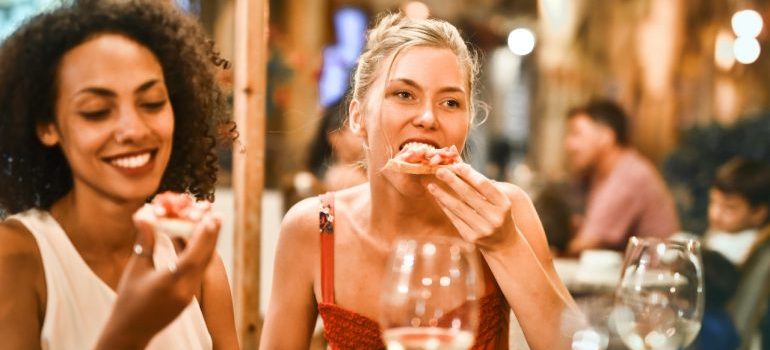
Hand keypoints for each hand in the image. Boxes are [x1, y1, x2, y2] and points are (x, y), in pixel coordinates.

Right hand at [94, 209, 220, 349]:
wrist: (130, 331)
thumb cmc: (128, 299)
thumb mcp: (135, 269)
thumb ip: (145, 241)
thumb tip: (145, 214)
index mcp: (169, 283)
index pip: (192, 257)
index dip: (203, 237)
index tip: (211, 219)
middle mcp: (184, 291)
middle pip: (203, 259)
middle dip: (211, 236)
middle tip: (217, 215)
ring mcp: (189, 296)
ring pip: (203, 265)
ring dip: (207, 244)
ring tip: (212, 224)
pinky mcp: (189, 297)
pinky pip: (198, 272)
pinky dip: (200, 256)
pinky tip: (199, 242)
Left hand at [427, 163, 515, 250]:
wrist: (503, 243)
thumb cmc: (498, 214)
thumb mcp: (497, 200)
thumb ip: (481, 184)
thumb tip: (459, 165)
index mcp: (504, 204)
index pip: (484, 185)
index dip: (469, 174)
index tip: (456, 165)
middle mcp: (494, 217)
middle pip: (469, 195)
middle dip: (452, 181)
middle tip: (439, 171)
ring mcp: (483, 229)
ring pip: (458, 208)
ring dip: (442, 195)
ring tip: (432, 185)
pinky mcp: (471, 238)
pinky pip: (454, 219)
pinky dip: (445, 207)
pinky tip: (437, 198)